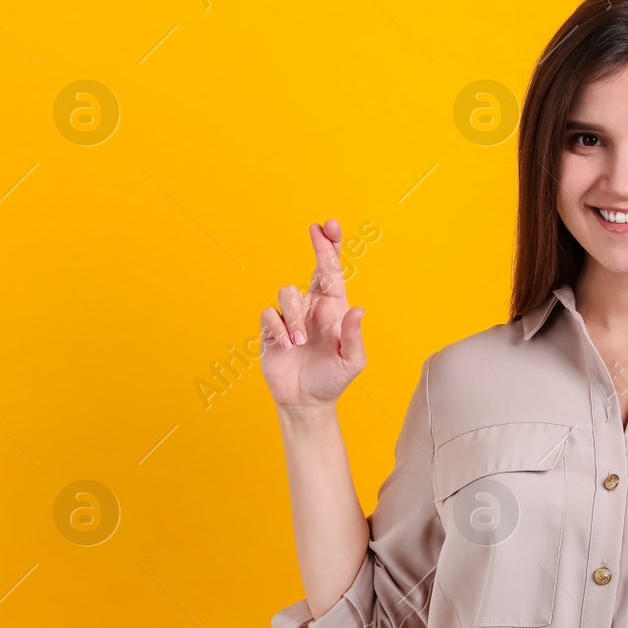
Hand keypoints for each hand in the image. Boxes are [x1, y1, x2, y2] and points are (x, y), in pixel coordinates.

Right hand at [260, 218, 366, 412]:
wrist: (306, 401)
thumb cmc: (332, 378)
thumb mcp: (352, 361)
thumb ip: (354, 336)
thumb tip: (359, 310)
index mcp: (334, 308)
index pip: (333, 272)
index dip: (331, 247)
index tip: (330, 226)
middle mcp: (312, 307)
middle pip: (312, 269)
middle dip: (318, 247)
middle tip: (318, 230)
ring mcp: (290, 317)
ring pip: (287, 292)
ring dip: (294, 316)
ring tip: (300, 341)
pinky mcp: (271, 330)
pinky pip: (269, 314)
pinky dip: (278, 328)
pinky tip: (287, 344)